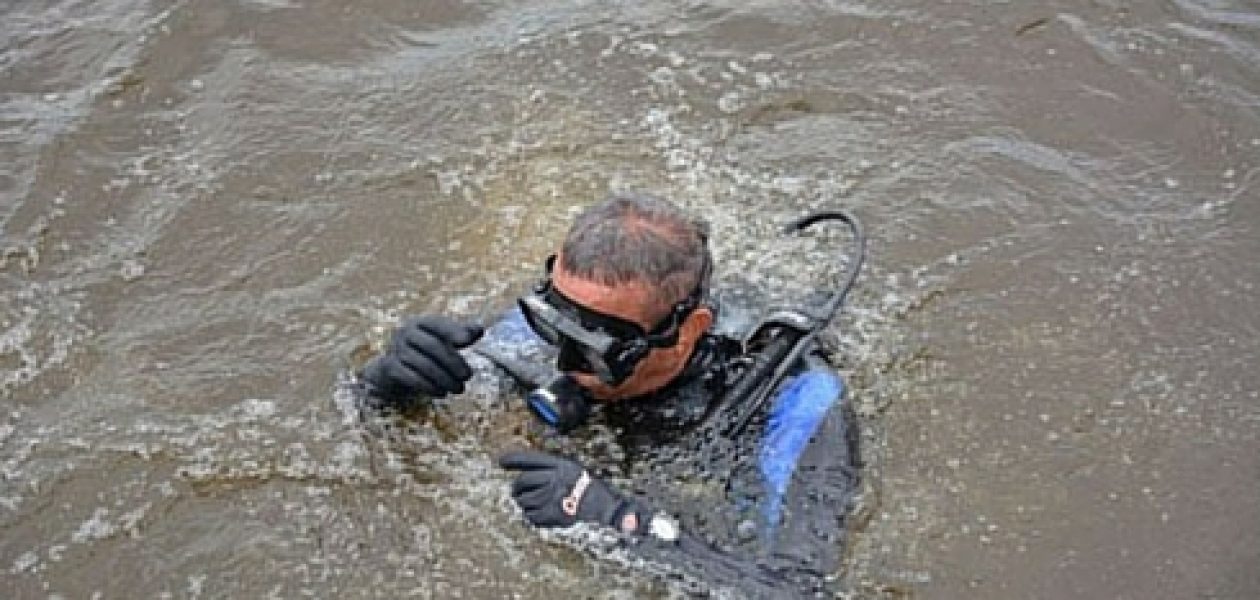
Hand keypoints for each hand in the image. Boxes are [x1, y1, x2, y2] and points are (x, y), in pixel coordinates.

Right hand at [362, 316, 483, 403]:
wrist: (392, 370)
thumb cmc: (425, 353)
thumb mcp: (443, 341)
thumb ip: (462, 334)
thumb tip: (479, 329)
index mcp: (421, 322)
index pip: (438, 324)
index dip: (454, 330)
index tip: (469, 340)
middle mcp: (405, 332)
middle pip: (432, 346)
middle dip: (453, 362)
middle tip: (467, 376)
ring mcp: (395, 349)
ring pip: (423, 364)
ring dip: (444, 378)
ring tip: (458, 389)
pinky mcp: (389, 367)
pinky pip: (411, 377)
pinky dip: (428, 386)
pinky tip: (442, 393)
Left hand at [499, 450, 648, 533]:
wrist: (605, 507)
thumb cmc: (588, 488)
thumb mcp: (572, 471)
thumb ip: (550, 470)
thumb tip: (525, 471)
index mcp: (561, 465)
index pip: (531, 459)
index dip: (514, 459)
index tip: (500, 460)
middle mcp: (555, 479)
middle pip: (523, 481)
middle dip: (516, 487)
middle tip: (516, 492)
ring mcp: (552, 497)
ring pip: (524, 500)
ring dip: (523, 503)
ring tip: (530, 504)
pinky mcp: (552, 515)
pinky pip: (531, 516)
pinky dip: (532, 516)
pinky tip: (539, 515)